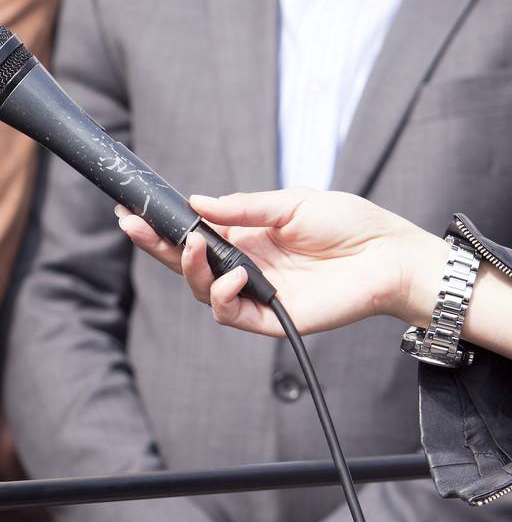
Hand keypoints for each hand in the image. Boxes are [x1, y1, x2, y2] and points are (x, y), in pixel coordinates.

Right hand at [115, 190, 442, 336]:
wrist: (390, 256)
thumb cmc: (349, 225)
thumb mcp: (291, 203)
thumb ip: (243, 207)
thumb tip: (196, 203)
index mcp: (245, 238)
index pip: (192, 235)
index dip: (161, 227)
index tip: (131, 211)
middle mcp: (243, 267)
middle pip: (186, 264)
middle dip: (155, 246)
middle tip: (134, 226)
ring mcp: (254, 293)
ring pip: (202, 290)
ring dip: (190, 269)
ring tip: (194, 246)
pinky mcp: (270, 318)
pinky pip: (230, 314)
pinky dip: (222, 297)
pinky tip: (231, 279)